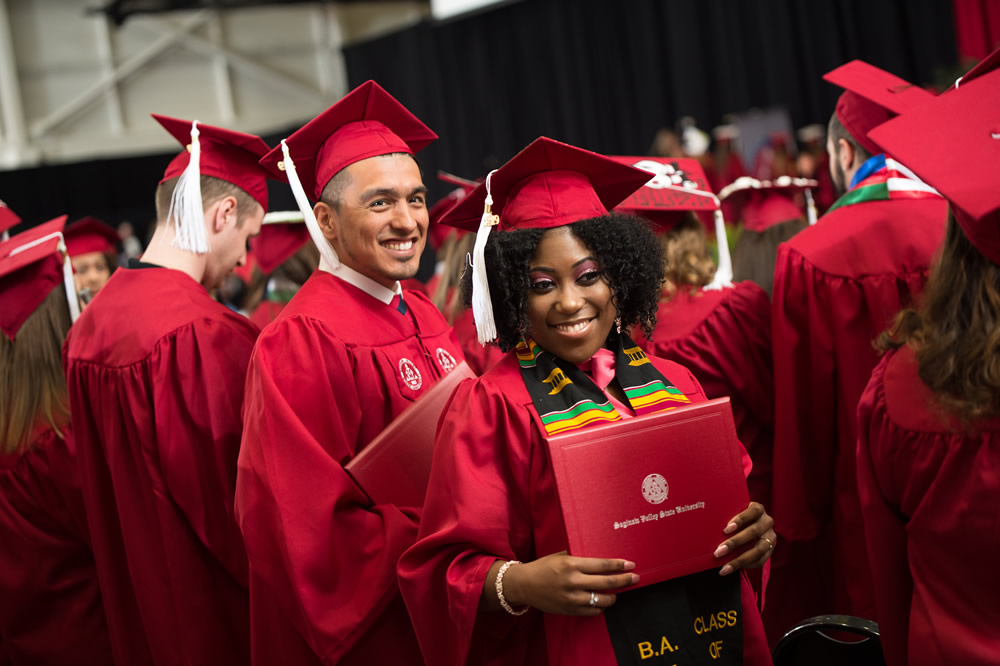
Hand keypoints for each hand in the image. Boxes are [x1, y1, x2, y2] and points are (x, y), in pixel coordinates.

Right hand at [502, 551, 639, 615]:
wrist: (524, 585)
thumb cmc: (543, 567)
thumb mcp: (560, 556)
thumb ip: (579, 557)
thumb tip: (600, 559)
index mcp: (572, 564)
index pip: (602, 565)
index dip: (619, 566)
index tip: (630, 565)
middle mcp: (573, 581)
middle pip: (607, 582)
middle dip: (624, 581)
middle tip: (634, 578)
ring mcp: (572, 598)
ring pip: (602, 600)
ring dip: (613, 596)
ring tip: (615, 593)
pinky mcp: (569, 610)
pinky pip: (593, 611)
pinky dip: (600, 606)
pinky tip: (601, 601)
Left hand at [712, 502, 774, 575]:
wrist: (752, 524)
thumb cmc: (736, 517)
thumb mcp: (734, 511)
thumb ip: (727, 514)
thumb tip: (707, 522)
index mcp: (758, 509)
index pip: (753, 511)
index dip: (740, 520)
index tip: (725, 529)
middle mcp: (767, 522)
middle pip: (753, 532)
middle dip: (734, 543)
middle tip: (718, 552)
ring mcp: (771, 536)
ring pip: (758, 549)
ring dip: (739, 559)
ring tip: (724, 567)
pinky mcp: (770, 550)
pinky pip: (761, 560)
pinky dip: (746, 565)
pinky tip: (732, 568)